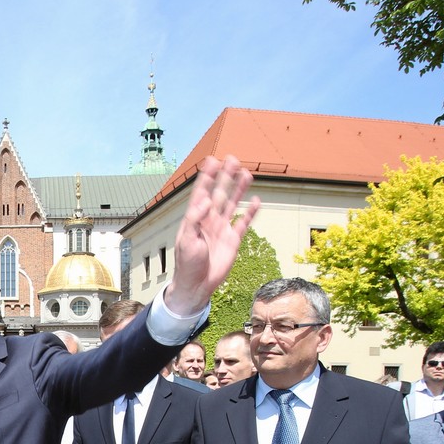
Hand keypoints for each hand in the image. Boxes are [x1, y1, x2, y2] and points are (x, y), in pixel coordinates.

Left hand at [164, 155, 260, 314]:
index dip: (207, 176)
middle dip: (225, 176)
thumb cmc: (187, 263)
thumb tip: (205, 200)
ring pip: (232, 204)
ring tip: (247, 173)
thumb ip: (195, 219)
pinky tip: (256, 200)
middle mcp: (209, 220)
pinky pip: (243, 222)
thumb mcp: (187, 240)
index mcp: (195, 218)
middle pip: (219, 192)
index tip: (213, 160)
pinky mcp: (233, 240)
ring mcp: (222, 229)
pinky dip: (250, 212)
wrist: (197, 284)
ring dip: (238, 189)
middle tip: (232, 159)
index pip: (202, 192)